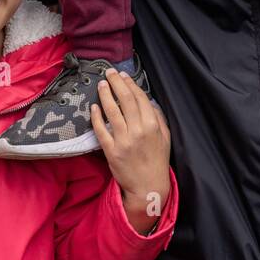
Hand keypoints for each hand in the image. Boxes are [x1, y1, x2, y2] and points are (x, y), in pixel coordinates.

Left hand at [90, 70, 170, 234]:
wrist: (148, 187)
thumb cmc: (157, 161)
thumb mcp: (165, 138)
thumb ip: (159, 118)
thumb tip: (148, 101)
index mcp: (152, 126)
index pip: (139, 98)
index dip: (130, 84)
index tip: (123, 75)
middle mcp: (138, 131)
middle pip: (125, 100)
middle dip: (116, 83)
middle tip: (109, 72)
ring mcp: (123, 141)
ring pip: (112, 112)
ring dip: (105, 95)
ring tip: (101, 84)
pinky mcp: (111, 152)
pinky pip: (101, 131)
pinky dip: (97, 118)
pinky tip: (94, 108)